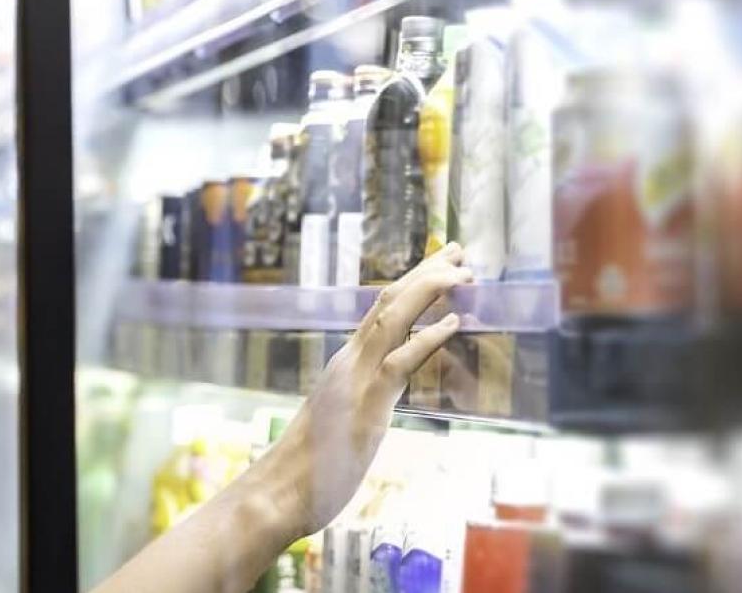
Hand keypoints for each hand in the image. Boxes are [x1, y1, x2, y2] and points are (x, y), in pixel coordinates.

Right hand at [252, 244, 473, 536]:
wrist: (279, 491)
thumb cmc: (308, 469)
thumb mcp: (340, 425)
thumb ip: (359, 404)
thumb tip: (375, 402)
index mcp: (345, 366)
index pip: (380, 313)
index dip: (411, 286)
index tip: (438, 266)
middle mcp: (349, 363)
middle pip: (389, 303)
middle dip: (425, 273)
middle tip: (456, 249)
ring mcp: (356, 380)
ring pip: (393, 319)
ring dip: (430, 290)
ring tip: (462, 269)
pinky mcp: (366, 404)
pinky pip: (401, 361)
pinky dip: (429, 336)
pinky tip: (454, 319)